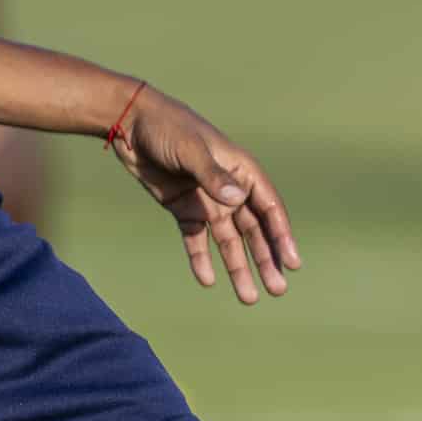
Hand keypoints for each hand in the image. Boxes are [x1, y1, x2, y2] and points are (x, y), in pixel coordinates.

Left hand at [108, 86, 300, 304]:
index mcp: (239, 169)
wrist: (129, 123)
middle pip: (253, 229)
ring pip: (228, 240)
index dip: (281, 235)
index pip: (268, 206)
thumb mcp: (190, 149)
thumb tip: (238, 200)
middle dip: (265, 259)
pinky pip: (196, 238)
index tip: (292, 262)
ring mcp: (206, 199)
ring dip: (239, 266)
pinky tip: (207, 280)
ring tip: (249, 297)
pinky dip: (201, 258)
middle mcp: (227, 188)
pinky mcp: (183, 208)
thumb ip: (212, 175)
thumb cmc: (166, 127)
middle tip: (277, 290)